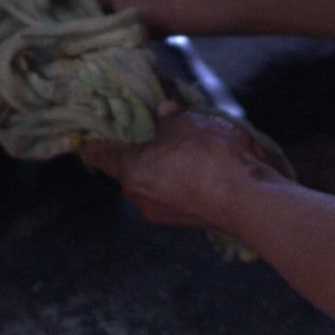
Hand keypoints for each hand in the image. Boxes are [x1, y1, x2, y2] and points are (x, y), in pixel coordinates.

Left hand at [76, 105, 281, 234]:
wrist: (249, 199)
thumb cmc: (208, 156)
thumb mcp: (187, 123)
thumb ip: (170, 118)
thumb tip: (164, 113)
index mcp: (131, 172)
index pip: (100, 157)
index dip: (92, 144)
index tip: (84, 139)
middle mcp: (142, 198)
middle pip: (131, 171)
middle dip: (140, 152)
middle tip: (150, 131)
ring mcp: (167, 214)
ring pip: (157, 184)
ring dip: (166, 167)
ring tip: (187, 145)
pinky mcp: (192, 220)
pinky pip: (180, 193)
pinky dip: (186, 180)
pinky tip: (205, 164)